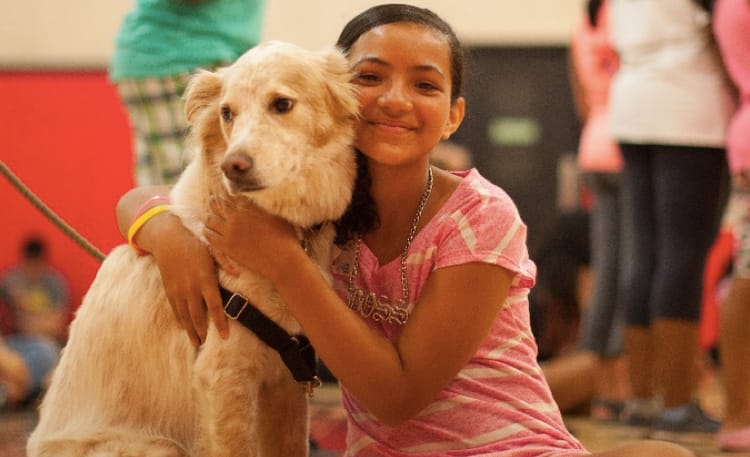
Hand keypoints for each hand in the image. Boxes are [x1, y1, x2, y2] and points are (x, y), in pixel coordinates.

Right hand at [148, 213, 226, 345]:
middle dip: (203, 332)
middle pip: (199, 316)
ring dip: (191, 331)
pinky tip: (184, 328)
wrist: (168, 240)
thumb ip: (226, 262)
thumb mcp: (213, 250)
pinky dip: (180, 320)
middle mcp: (192, 288)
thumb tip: (239, 274)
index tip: (225, 336)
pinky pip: (175, 310)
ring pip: (186, 316)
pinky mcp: (169, 290)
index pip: (216, 306)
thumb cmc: (195, 245)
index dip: (220, 323)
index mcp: (206, 279)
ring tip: (196, 343)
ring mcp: (179, 290)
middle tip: (208, 345)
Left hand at [203, 196, 299, 282]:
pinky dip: (207, 232)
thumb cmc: (286, 238)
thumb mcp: (278, 215)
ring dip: (211, 218)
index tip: (229, 201)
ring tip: (212, 220)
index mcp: (249, 206)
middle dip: (216, 204)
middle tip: (215, 206)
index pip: (232, 196)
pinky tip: (209, 232)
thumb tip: (264, 198)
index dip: (230, 198)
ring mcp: (230, 231)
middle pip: (217, 204)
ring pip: (210, 219)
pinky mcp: (227, 246)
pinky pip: (209, 235)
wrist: (282, 259)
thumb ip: (266, 206)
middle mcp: (237, 215)